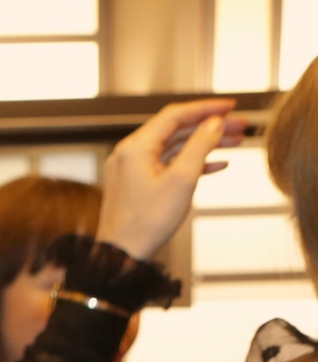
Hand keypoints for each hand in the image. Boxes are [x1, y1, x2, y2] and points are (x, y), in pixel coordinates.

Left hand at [95, 99, 246, 260]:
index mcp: (136, 148)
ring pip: (174, 147)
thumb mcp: (182, 180)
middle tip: (240, 126)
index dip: (206, 108)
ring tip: (235, 142)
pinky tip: (217, 165)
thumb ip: (199, 146)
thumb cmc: (147, 222)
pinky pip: (168, 164)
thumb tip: (213, 123)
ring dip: (205, 143)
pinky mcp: (138, 184)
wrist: (122, 255)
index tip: (232, 106)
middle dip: (210, 126)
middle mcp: (130, 154)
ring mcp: (132, 169)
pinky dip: (192, 161)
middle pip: (176, 130)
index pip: (175, 115)